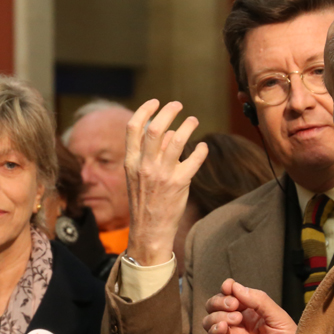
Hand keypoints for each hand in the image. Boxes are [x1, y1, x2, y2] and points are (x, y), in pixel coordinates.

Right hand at [124, 99, 207, 266]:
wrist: (148, 231)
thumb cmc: (143, 202)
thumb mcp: (137, 176)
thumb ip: (148, 154)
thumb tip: (168, 132)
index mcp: (130, 162)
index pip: (133, 127)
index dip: (145, 110)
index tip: (156, 102)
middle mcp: (145, 166)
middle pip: (155, 129)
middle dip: (168, 111)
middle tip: (178, 105)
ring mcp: (162, 175)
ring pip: (177, 140)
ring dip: (188, 126)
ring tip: (193, 120)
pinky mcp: (179, 183)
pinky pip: (194, 159)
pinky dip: (200, 150)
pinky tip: (202, 148)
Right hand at [203, 279, 295, 333]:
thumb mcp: (278, 317)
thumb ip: (258, 300)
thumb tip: (235, 286)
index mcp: (252, 313)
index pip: (231, 296)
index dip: (227, 289)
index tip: (228, 287)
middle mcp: (240, 325)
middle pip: (215, 307)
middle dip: (219, 301)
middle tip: (233, 305)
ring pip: (210, 321)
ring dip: (217, 315)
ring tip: (235, 320)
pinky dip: (213, 331)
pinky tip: (222, 328)